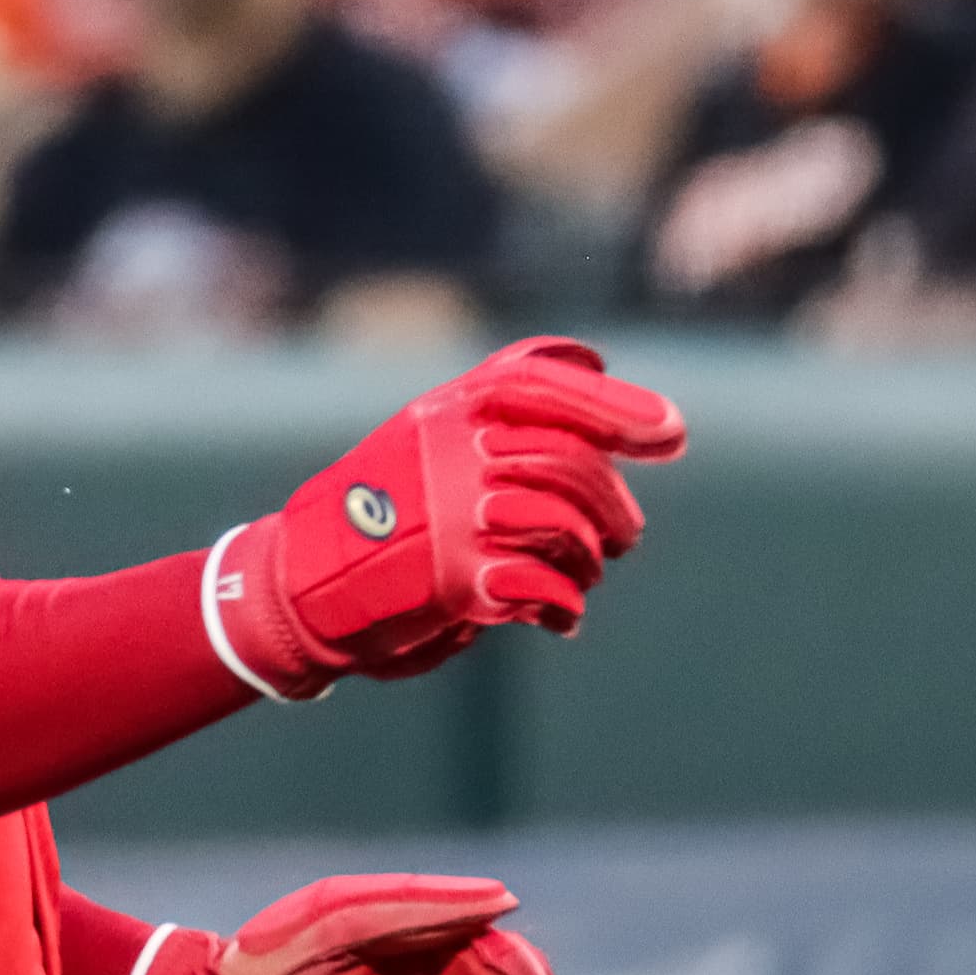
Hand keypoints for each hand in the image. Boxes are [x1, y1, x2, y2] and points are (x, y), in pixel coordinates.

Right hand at [204, 338, 683, 698]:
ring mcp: (457, 517)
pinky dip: (562, 606)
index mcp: (449, 410)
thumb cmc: (383, 501)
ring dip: (588, 561)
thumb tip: (595, 360)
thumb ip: (502, 391)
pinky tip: (553, 614)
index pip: (543, 387)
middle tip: (622, 537)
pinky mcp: (457, 581)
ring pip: (569, 529)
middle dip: (613, 508)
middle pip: (573, 465)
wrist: (303, 581)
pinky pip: (549, 589)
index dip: (615, 406)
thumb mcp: (430, 426)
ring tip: (578, 574)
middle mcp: (454, 455)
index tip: (672, 434)